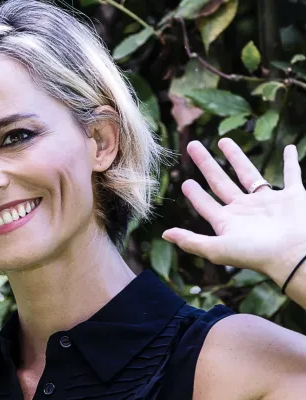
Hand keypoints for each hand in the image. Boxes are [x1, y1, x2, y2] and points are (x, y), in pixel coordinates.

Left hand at [161, 138, 305, 281]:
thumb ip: (191, 241)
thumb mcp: (217, 249)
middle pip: (221, 182)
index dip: (195, 195)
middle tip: (192, 147)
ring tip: (223, 141)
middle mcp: (246, 211)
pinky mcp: (294, 197)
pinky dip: (291, 161)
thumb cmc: (257, 254)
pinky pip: (292, 174)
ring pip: (249, 174)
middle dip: (206, 165)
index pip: (206, 204)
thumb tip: (164, 234)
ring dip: (236, 157)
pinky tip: (290, 148)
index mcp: (229, 222)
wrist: (297, 255)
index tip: (185, 182)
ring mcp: (269, 203)